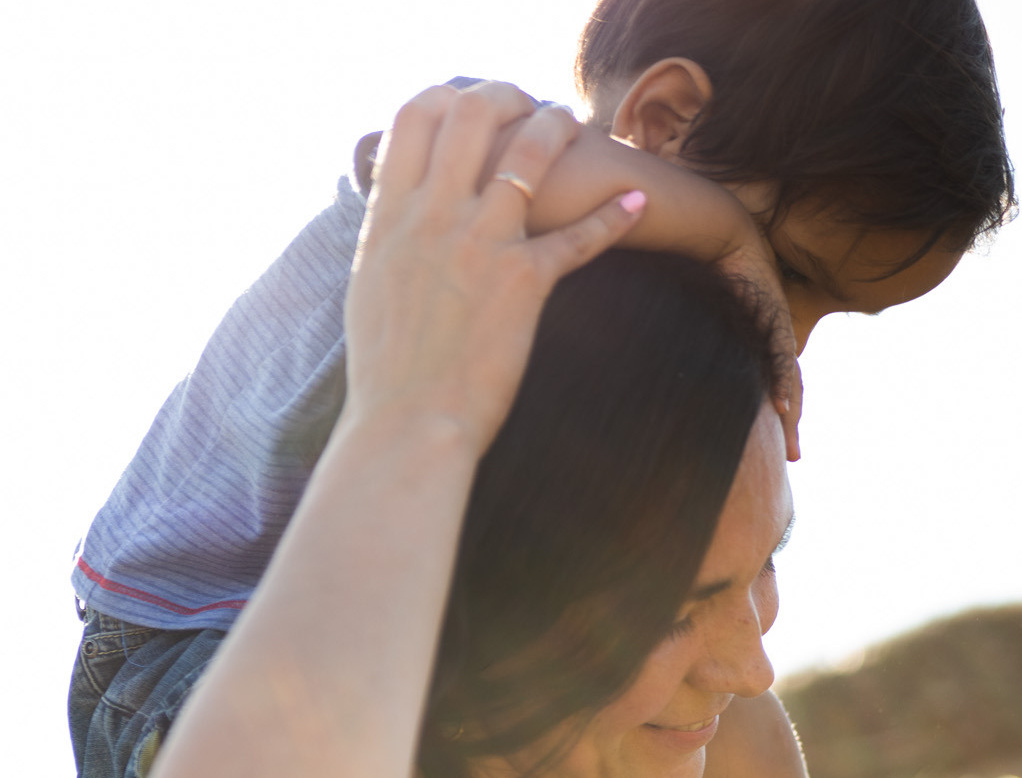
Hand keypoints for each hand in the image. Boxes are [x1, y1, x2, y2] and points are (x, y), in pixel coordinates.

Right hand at [343, 82, 646, 457]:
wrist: (408, 424)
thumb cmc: (387, 372)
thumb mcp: (370, 288)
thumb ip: (389, 240)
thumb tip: (399, 218)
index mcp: (391, 216)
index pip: (415, 116)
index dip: (449, 94)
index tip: (473, 103)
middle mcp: (434, 217)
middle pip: (473, 114)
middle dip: (508, 95)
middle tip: (531, 105)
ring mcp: (481, 245)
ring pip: (530, 156)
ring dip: (558, 129)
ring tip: (577, 124)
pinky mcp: (525, 284)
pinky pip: (580, 238)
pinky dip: (615, 217)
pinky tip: (638, 202)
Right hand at [715, 236, 802, 461]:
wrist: (721, 231)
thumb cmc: (708, 268)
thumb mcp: (705, 318)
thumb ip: (699, 339)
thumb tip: (670, 356)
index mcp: (761, 341)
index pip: (774, 381)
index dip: (778, 410)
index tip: (778, 444)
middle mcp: (774, 339)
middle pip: (790, 388)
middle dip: (791, 425)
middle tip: (792, 457)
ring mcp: (776, 330)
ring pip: (790, 381)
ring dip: (791, 417)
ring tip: (792, 448)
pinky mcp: (772, 318)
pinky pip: (778, 358)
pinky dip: (781, 383)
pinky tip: (781, 407)